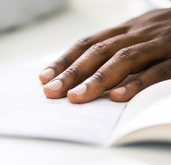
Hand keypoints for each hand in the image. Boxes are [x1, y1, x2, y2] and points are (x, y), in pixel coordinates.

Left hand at [39, 8, 170, 102]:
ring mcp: (162, 42)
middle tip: (51, 92)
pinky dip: (137, 83)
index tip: (44, 78)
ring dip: (97, 79)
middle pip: (99, 50)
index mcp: (128, 29)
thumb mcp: (142, 38)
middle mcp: (140, 32)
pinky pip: (159, 70)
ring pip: (124, 58)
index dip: (64, 60)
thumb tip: (84, 78)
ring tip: (76, 98)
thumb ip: (118, 52)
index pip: (88, 43)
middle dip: (72, 72)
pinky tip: (118, 97)